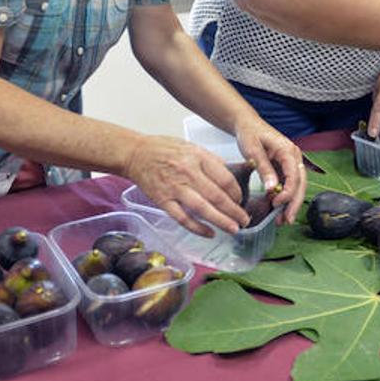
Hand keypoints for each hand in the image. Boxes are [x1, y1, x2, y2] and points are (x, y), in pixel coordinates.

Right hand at [123, 135, 250, 236]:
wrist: (135, 154)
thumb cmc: (164, 149)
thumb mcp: (191, 147)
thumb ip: (210, 161)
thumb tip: (231, 174)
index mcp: (198, 157)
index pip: (225, 178)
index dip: (237, 192)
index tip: (241, 200)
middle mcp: (188, 173)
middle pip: (217, 196)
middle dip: (234, 210)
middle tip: (245, 220)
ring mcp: (175, 188)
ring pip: (202, 209)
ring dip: (221, 221)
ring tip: (234, 229)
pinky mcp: (163, 201)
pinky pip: (183, 218)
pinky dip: (197, 228)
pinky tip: (209, 233)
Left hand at [233, 117, 306, 224]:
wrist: (247, 124)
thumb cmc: (249, 133)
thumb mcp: (253, 150)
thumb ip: (263, 169)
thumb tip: (272, 188)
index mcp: (287, 149)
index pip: (294, 174)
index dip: (288, 192)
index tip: (277, 203)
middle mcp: (294, 156)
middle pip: (301, 183)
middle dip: (294, 203)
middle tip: (286, 220)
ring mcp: (291, 162)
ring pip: (297, 186)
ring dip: (291, 203)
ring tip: (282, 220)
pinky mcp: (285, 167)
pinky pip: (289, 184)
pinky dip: (285, 197)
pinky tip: (278, 208)